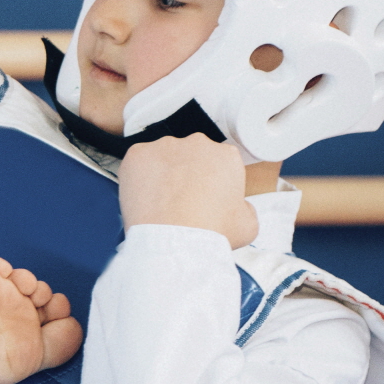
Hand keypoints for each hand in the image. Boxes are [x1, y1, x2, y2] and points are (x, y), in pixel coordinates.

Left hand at [117, 132, 258, 249]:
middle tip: (178, 200)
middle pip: (189, 155)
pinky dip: (136, 175)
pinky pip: (136, 160)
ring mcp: (166, 146)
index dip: (208, 180)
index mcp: (226, 156)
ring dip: (161, 174)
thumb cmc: (209, 233)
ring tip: (159, 201)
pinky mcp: (138, 153)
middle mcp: (197, 144)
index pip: (217, 162)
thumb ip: (245, 208)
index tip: (201, 196)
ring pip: (162, 157)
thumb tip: (239, 206)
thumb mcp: (247, 224)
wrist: (174, 240)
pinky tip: (143, 195)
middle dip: (184, 174)